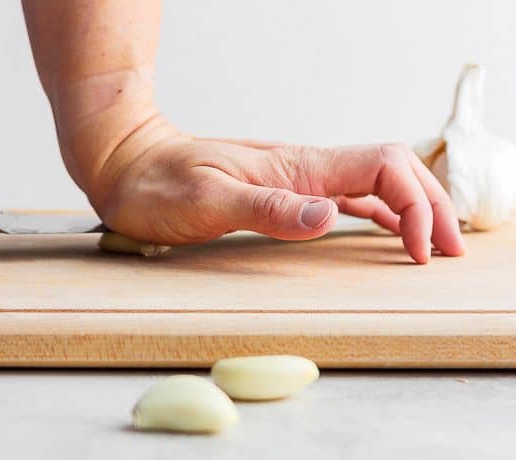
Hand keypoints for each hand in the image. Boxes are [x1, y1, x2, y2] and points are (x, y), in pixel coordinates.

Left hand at [79, 116, 464, 263]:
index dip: (415, 203)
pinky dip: (376, 215)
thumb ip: (269, 207)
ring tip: (434, 244)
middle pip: (390, 171)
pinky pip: (344, 200)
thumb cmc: (159, 182)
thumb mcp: (209, 198)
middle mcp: (305, 169)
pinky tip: (383, 231)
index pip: (383, 167)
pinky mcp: (282, 194)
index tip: (420, 249)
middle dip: (429, 205)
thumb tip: (330, 216)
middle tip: (452, 249)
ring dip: (410, 210)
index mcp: (298, 166)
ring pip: (373, 186)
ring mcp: (295, 180)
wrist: (129, 164)